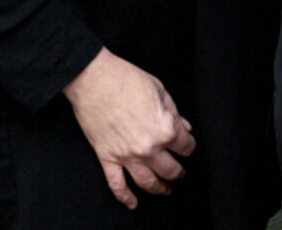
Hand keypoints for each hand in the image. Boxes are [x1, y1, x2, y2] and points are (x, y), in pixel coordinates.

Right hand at [60, 47, 195, 208]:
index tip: (186, 145)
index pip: (186, 146)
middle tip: (179, 172)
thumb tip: (184, 127)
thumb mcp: (159, 89)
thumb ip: (174, 111)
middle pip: (170, 169)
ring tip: (165, 189)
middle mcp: (149, 148)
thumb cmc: (125, 78)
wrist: (93, 78)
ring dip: (160, 188)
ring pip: (148, 182)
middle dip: (178, 172)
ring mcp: (127, 155)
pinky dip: (125, 197)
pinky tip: (133, 203)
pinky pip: (117, 184)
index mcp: (165, 129)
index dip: (188, 145)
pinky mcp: (107, 157)